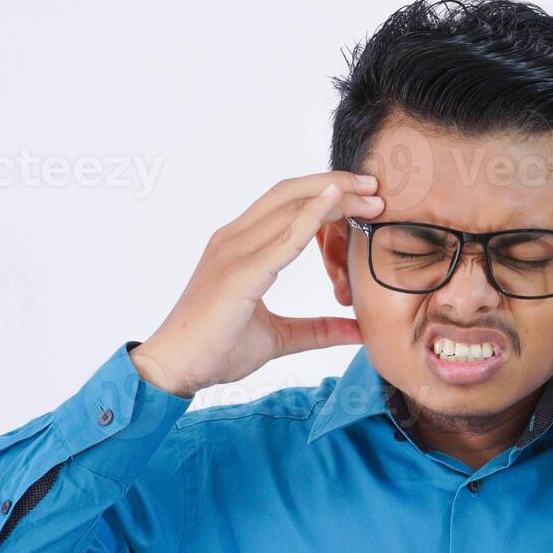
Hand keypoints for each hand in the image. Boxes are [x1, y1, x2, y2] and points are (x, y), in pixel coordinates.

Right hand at [131, 172, 384, 396]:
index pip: (288, 204)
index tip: (364, 198)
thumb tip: (358, 331)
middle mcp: (234, 239)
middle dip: (336, 184)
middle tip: (376, 189)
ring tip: (371, 197)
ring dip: (334, 197)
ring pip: (290, 207)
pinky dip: (310, 217)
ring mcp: (234, 252)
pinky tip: (334, 204)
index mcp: (240, 246)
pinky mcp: (239, 274)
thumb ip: (318, 330)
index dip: (326, 193)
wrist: (175, 368)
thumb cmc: (218, 349)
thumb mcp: (280, 337)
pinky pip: (282, 239)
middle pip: (291, 194)